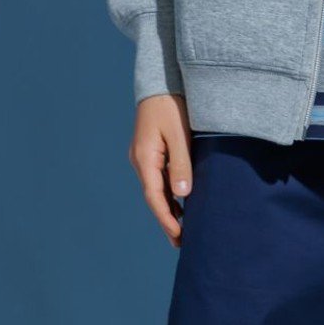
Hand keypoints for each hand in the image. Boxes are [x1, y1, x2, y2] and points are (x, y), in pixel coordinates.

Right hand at [130, 92, 193, 247]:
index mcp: (145, 158)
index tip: (178, 236)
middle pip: (153, 197)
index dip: (166, 219)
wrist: (161, 80)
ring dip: (168, 209)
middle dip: (167, 220)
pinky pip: (159, 178)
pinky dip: (169, 194)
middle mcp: (141, 160)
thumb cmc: (172, 104)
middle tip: (181, 243)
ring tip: (182, 230)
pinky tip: (180, 204)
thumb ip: (181, 164)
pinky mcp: (152, 151)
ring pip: (156, 189)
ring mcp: (145, 156)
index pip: (155, 196)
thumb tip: (182, 195)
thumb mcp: (179, 134)